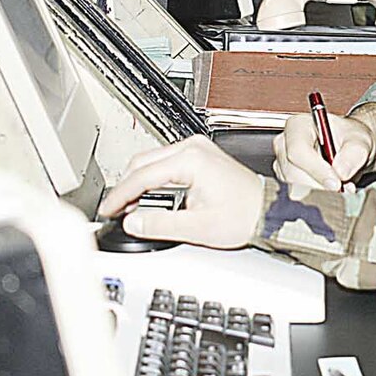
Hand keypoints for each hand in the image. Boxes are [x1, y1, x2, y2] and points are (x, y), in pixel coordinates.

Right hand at [98, 137, 264, 248]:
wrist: (267, 210)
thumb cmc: (243, 215)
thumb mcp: (197, 227)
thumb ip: (160, 225)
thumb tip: (133, 223)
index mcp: (191, 160)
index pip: (142, 176)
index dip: (121, 196)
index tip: (109, 210)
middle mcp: (193, 147)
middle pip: (143, 163)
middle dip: (126, 187)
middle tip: (116, 210)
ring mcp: (197, 148)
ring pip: (152, 160)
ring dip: (138, 182)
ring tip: (129, 206)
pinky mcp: (199, 154)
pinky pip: (164, 161)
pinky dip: (152, 178)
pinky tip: (147, 195)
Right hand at [272, 109, 374, 188]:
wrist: (350, 145)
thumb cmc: (350, 138)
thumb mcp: (359, 141)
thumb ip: (353, 155)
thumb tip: (340, 172)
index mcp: (298, 125)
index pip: (297, 151)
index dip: (317, 170)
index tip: (336, 182)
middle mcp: (285, 141)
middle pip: (294, 172)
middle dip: (322, 181)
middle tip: (344, 181)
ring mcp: (283, 160)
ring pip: (296, 184)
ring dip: (322, 187)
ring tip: (340, 178)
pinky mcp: (287, 176)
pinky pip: (299, 191)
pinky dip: (319, 190)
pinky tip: (331, 181)